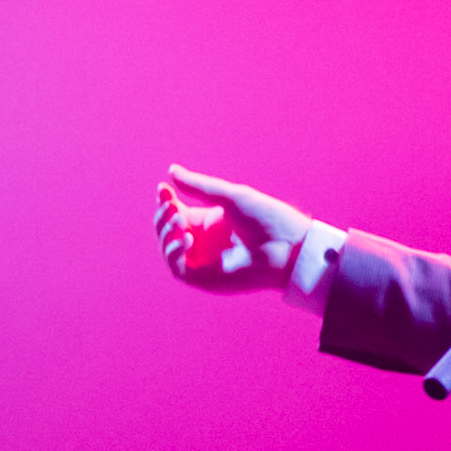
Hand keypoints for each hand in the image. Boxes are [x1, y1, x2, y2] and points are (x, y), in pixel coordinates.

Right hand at [154, 163, 309, 291]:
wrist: (288, 246)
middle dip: (163, 216)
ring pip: (168, 249)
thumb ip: (199, 186)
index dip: (165, 202)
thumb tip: (171, 171)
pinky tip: (185, 237)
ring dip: (165, 232)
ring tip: (178, 219)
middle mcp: (205, 243)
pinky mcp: (206, 279)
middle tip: (170, 205)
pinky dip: (174, 252)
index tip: (162, 188)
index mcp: (210, 223)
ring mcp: (204, 262)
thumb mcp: (230, 197)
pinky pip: (178, 268)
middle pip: (167, 230)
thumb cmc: (267, 219)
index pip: (176, 213)